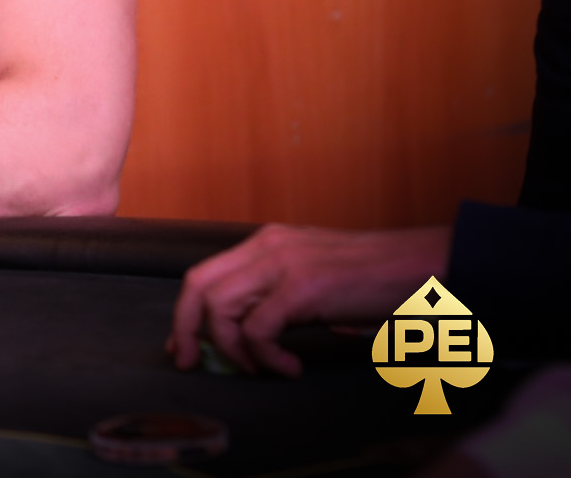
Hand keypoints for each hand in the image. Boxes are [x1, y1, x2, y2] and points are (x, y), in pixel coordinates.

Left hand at [166, 223, 451, 375]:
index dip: (186, 312)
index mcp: (267, 243)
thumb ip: (278, 295)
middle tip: (191, 363)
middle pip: (197, 285)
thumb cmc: (378, 280)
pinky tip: (289, 367)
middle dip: (185, 329)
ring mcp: (284, 263)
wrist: (427, 266)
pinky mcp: (304, 287)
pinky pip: (257, 328)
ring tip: (260, 368)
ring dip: (230, 348)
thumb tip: (245, 334)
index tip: (184, 345)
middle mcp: (268, 246)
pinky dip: (265, 356)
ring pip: (219, 307)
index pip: (204, 273)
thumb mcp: (315, 279)